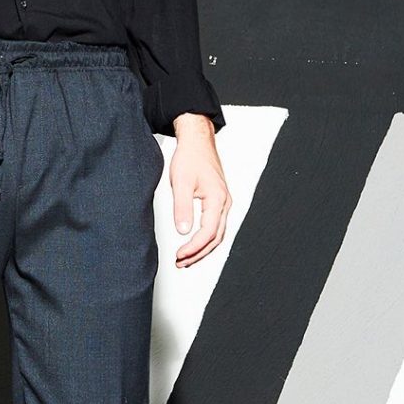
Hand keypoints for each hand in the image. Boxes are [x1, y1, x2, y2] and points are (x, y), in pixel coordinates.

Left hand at [169, 113, 231, 269]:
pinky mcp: (218, 202)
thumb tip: (183, 231)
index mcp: (218, 199)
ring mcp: (223, 203)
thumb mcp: (181, 183)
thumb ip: (182, 208)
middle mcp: (225, 203)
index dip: (193, 248)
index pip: (208, 233)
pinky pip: (216, 227)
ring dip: (202, 250)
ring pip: (217, 235)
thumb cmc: (190, 157)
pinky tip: (193, 245)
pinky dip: (205, 240)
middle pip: (215, 239)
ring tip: (185, 259)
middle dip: (198, 254)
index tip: (179, 255)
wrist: (197, 141)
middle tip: (180, 263)